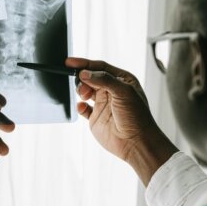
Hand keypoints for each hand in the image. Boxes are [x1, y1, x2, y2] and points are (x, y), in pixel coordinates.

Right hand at [66, 58, 176, 184]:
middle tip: (81, 84)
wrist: (136, 143)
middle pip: (91, 77)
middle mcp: (112, 91)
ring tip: (83, 95)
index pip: (100, 67)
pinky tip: (81, 107)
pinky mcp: (96, 118)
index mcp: (122, 80)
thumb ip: (104, 79)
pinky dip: (79, 106)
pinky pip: (83, 109)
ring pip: (86, 91)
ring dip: (81, 90)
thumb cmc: (137, 117)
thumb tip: (84, 73)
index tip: (69, 62)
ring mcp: (104, 104)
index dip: (85, 64)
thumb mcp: (123, 92)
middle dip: (82, 78)